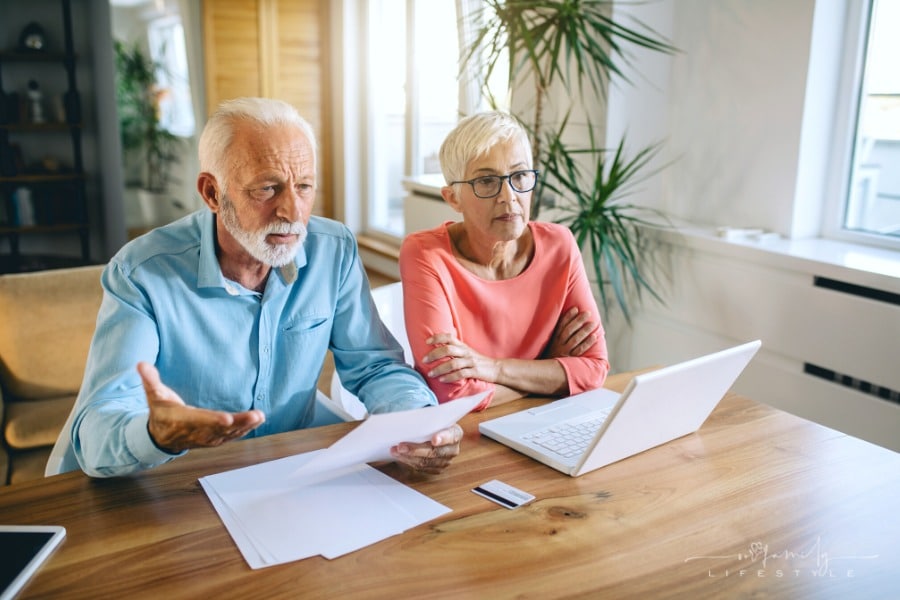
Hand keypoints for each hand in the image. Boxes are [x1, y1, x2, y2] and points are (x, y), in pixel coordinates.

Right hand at [138, 362, 265, 452]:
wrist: (161, 437)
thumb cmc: (160, 412)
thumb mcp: (153, 395)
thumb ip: (149, 380)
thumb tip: (140, 364)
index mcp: (181, 421)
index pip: (199, 421)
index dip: (213, 420)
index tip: (227, 419)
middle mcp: (196, 432)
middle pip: (219, 428)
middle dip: (238, 423)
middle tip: (255, 415)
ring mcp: (206, 438)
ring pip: (228, 434)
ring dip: (245, 426)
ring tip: (259, 417)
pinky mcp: (214, 439)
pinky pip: (231, 436)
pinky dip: (245, 430)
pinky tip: (257, 421)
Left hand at [390, 424, 462, 473]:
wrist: (435, 432)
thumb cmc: (434, 423)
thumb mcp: (434, 418)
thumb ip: (427, 420)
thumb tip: (410, 421)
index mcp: (456, 433)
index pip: (451, 436)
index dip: (442, 438)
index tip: (434, 439)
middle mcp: (453, 449)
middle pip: (434, 452)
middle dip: (415, 450)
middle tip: (400, 446)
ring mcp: (445, 461)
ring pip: (425, 462)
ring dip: (408, 457)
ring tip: (395, 451)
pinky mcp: (436, 469)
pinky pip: (421, 468)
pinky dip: (408, 461)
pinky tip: (399, 456)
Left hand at [422, 333, 499, 383]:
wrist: (496, 368)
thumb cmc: (478, 361)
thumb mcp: (466, 352)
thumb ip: (454, 350)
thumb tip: (436, 350)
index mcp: (462, 346)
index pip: (449, 337)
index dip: (437, 338)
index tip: (427, 342)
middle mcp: (465, 352)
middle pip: (447, 349)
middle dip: (434, 354)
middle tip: (424, 360)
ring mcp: (470, 362)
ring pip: (452, 363)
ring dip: (439, 369)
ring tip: (431, 374)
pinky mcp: (475, 371)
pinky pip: (460, 374)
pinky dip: (450, 377)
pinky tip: (442, 380)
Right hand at [543, 307, 597, 357]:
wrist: (547, 371)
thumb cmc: (551, 355)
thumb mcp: (551, 343)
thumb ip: (558, 333)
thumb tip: (568, 320)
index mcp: (553, 338)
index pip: (560, 325)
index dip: (568, 316)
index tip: (575, 309)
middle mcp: (558, 344)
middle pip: (569, 330)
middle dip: (579, 320)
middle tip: (588, 313)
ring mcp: (564, 352)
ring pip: (575, 339)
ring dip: (585, 330)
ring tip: (594, 323)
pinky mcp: (570, 359)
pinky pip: (580, 350)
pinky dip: (587, 343)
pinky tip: (594, 336)